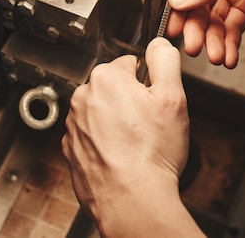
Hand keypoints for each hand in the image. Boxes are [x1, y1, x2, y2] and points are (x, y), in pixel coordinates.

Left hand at [62, 38, 202, 236]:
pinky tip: (124, 157)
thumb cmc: (152, 152)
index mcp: (105, 78)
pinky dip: (107, 144)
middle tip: (150, 125)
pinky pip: (93, 137)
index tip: (156, 100)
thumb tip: (159, 44)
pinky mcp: (72, 150)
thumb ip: (165, 61)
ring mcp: (74, 126)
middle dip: (132, 102)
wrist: (131, 200)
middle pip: (115, 88)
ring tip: (138, 144)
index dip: (148, 82)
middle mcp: (83, 98)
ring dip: (119, 123)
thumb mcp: (172, 96)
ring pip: (103, 113)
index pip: (131, 63)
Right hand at [167, 0, 244, 67]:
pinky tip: (229, 54)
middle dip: (199, 26)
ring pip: (216, 16)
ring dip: (215, 38)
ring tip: (217, 56)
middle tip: (195, 48)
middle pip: (201, 0)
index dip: (182, 3)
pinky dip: (230, 40)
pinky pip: (233, 24)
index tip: (175, 26)